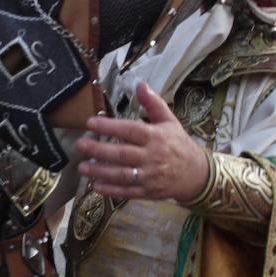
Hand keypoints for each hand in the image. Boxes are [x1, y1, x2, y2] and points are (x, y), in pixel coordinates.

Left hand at [75, 82, 209, 202]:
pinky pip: (127, 192)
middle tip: (79, 145)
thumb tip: (140, 84)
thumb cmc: (178, 144)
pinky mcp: (148, 192)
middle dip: (98, 150)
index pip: (129, 130)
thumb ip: (153, 103)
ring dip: (100, 172)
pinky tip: (96, 186)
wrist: (196, 174)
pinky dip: (111, 190)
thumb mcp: (169, 121)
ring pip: (121, 175)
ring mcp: (149, 176)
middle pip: (121, 154)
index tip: (91, 122)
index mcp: (155, 137)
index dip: (109, 126)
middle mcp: (151, 157)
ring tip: (82, 167)